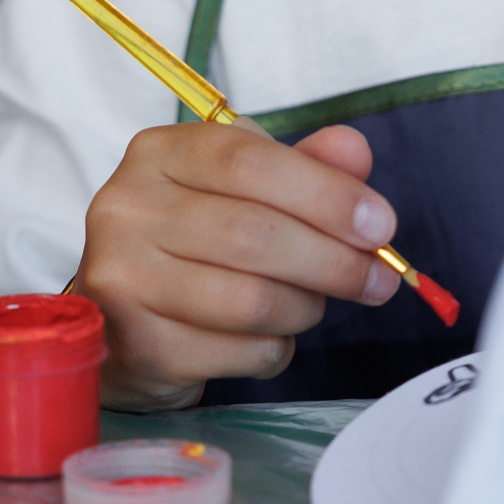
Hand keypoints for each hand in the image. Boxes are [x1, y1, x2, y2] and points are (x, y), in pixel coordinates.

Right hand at [78, 121, 398, 409]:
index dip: (325, 193)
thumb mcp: (247, 189)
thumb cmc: (194, 243)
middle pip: (254, 234)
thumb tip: (353, 151)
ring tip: (314, 304)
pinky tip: (270, 335)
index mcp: (158, 154)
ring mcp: (122, 281)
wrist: (124, 323)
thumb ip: (304, 166)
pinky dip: (275, 348)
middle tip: (380, 280)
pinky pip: (240, 352)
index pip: (249, 161)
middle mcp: (126, 210)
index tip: (381, 224)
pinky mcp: (137, 346)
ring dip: (306, 308)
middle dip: (334, 261)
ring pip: (251, 300)